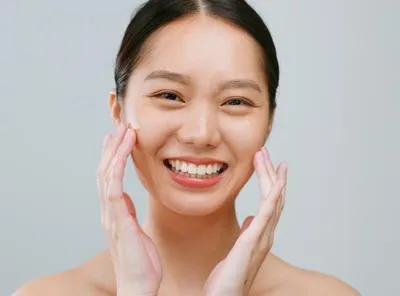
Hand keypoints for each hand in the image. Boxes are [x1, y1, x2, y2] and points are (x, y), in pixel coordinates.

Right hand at [96, 123, 161, 295]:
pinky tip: (122, 151)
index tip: (119, 139)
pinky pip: (113, 188)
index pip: (109, 178)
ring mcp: (110, 215)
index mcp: (114, 212)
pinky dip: (116, 167)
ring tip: (123, 131)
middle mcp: (108, 211)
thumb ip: (127, 214)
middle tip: (119, 126)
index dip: (112, 157)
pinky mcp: (118, 220)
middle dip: (112, 147)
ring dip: (115, 151)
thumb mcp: (135, 230)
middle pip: (105, 172)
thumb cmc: (141, 261)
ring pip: (107, 175)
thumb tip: (124, 199)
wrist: (139, 284)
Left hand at [203, 148, 287, 295]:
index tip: (266, 163)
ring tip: (268, 157)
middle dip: (270, 173)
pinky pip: (266, 214)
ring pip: (272, 201)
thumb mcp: (237, 248)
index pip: (268, 202)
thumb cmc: (228, 277)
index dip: (269, 181)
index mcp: (260, 233)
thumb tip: (250, 220)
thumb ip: (248, 232)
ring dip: (271, 178)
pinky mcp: (253, 241)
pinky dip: (274, 197)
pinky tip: (277, 182)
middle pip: (272, 197)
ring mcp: (262, 237)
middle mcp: (265, 233)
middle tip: (266, 151)